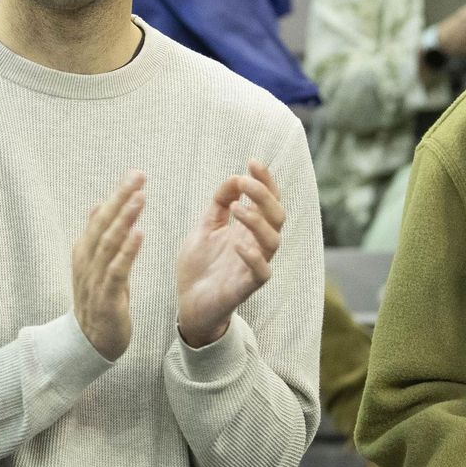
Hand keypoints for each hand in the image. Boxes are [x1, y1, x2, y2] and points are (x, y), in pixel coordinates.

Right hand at [71, 172, 145, 361]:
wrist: (90, 344)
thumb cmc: (98, 301)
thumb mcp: (95, 266)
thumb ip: (97, 236)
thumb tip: (97, 206)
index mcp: (85, 251)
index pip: (101, 216)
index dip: (117, 194)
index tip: (134, 174)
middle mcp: (87, 261)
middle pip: (103, 224)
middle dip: (120, 198)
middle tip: (138, 176)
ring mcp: (94, 279)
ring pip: (109, 243)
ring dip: (124, 218)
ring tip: (140, 197)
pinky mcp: (106, 298)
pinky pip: (117, 270)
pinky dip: (127, 251)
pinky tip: (139, 234)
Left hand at [176, 160, 284, 346]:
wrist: (188, 304)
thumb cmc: (199, 266)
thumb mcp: (204, 227)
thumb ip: (217, 203)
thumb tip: (234, 177)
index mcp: (249, 230)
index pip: (268, 201)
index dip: (266, 181)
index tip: (252, 162)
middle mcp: (256, 245)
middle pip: (277, 216)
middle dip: (264, 195)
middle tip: (244, 181)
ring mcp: (254, 266)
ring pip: (274, 241)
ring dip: (258, 221)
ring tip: (236, 208)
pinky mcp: (246, 288)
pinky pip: (262, 273)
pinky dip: (253, 257)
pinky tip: (238, 244)